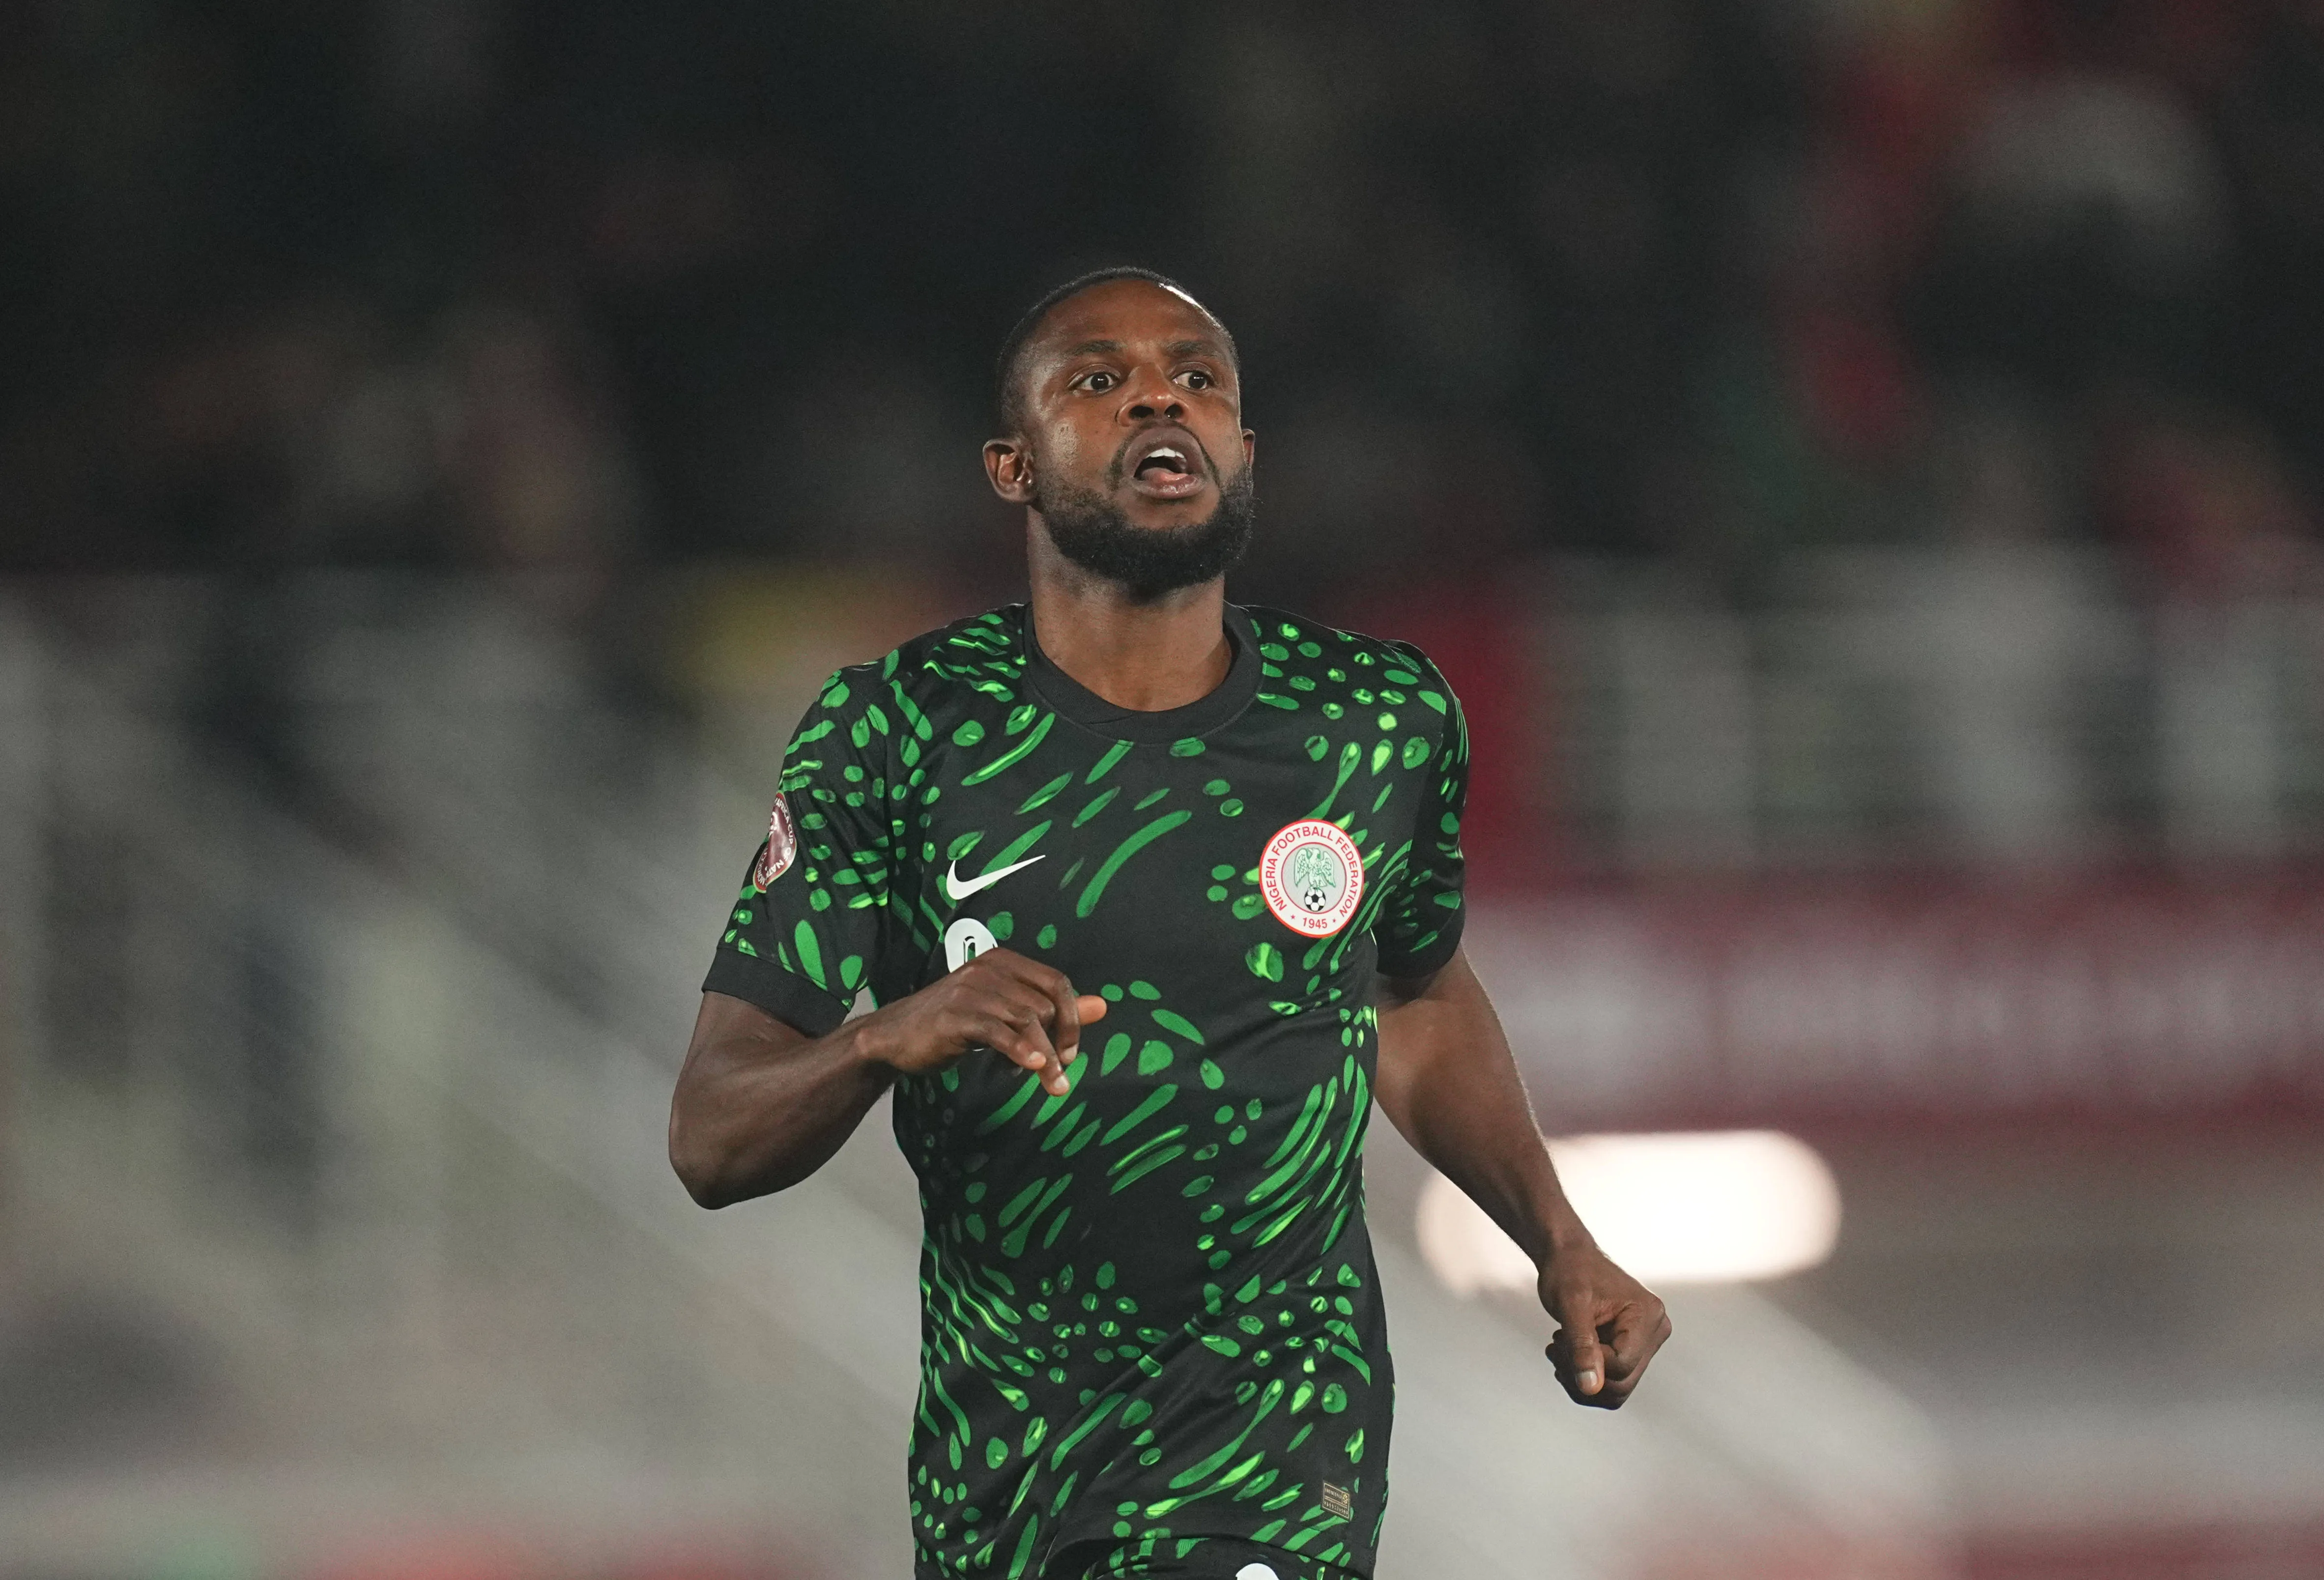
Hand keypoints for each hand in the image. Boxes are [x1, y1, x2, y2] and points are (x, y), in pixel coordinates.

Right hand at [856, 947, 1106, 1096]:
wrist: (894, 1036)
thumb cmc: (951, 1024)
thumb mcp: (1004, 1013)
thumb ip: (1051, 1008)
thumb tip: (1101, 1006)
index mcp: (1003, 962)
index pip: (1056, 982)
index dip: (1073, 1017)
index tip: (1071, 1051)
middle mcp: (989, 969)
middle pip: (1045, 1004)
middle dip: (1061, 1042)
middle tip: (1060, 1074)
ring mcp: (971, 990)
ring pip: (1027, 1020)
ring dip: (1046, 1056)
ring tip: (1052, 1083)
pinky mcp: (956, 1016)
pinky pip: (998, 1032)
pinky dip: (1021, 1050)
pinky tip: (1032, 1067)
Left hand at [1539, 1242, 1669, 1408]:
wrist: (1568, 1257)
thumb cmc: (1570, 1271)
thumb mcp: (1570, 1305)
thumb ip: (1581, 1347)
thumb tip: (1590, 1388)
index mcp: (1648, 1315)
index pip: (1622, 1365)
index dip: (1588, 1362)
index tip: (1561, 1339)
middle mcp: (1654, 1331)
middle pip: (1622, 1384)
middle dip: (1581, 1374)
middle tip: (1556, 1347)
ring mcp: (1645, 1343)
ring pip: (1616, 1389)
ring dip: (1580, 1378)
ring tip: (1560, 1348)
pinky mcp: (1632, 1350)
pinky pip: (1612, 1382)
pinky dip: (1585, 1376)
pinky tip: (1567, 1352)